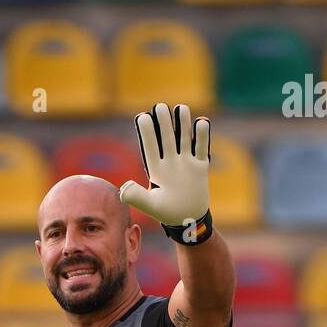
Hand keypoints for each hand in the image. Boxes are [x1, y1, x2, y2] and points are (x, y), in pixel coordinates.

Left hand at [120, 103, 210, 228]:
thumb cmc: (166, 213)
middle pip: (167, 138)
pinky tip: (202, 122)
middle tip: (160, 106)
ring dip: (183, 124)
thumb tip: (123, 188)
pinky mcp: (200, 167)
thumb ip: (137, 196)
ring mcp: (185, 163)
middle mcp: (170, 162)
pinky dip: (203, 136)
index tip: (142, 117)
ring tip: (181, 108)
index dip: (147, 133)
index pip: (150, 148)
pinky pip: (201, 149)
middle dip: (164, 123)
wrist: (187, 219)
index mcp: (156, 170)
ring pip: (184, 139)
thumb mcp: (150, 206)